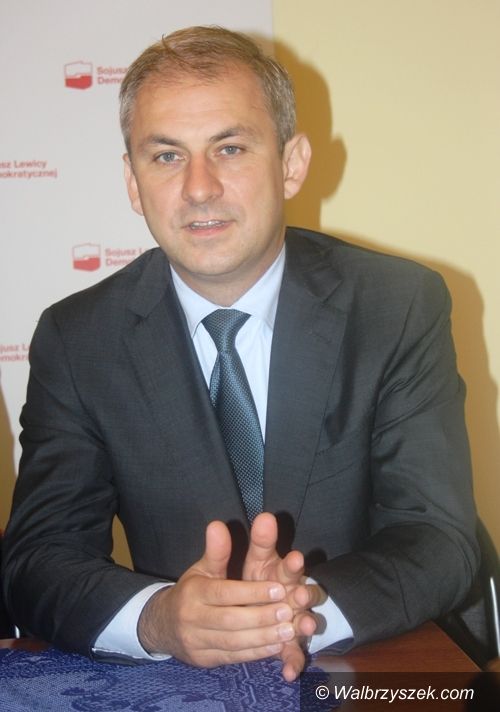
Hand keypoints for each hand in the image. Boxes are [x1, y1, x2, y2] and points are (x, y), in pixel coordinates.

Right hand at [138, 520, 296, 666]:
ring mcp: (197, 642)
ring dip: (263, 637)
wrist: (162, 625)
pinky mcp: (204, 660)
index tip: (279, 588)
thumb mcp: (201, 568)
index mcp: (193, 592)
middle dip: (261, 617)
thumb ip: (216, 551)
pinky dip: (256, 652)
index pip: (224, 593)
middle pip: (230, 620)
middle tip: (289, 611)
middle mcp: (192, 618)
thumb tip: (218, 524)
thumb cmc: (191, 591)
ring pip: (233, 642)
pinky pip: (233, 657)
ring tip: (289, 630)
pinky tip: (277, 645)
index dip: (252, 592)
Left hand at [243, 513, 323, 680]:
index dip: (292, 564)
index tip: (294, 558)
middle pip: (304, 594)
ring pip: (305, 622)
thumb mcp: (259, 559)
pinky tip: (288, 671)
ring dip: (305, 625)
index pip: (291, 566)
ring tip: (303, 627)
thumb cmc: (262, 578)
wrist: (268, 605)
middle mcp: (295, 596)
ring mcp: (296, 620)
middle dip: (303, 594)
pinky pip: (294, 654)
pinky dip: (292, 662)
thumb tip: (264, 515)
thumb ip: (261, 541)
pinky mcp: (292, 644)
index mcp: (285, 574)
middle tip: (300, 595)